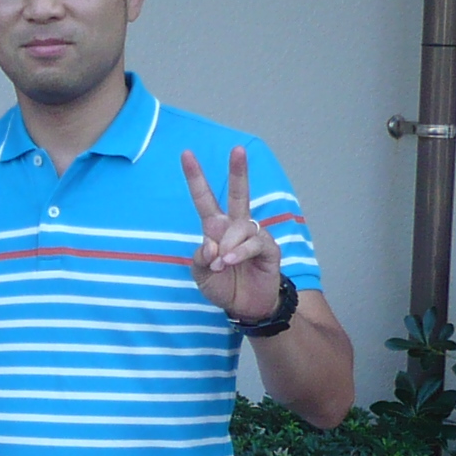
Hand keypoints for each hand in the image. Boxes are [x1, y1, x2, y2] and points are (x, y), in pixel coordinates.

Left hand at [182, 147, 284, 323]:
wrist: (245, 306)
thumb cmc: (223, 285)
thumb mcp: (200, 274)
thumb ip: (200, 258)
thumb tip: (211, 244)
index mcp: (216, 228)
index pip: (204, 198)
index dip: (196, 178)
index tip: (186, 154)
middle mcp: (236, 226)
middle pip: (239, 193)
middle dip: (238, 171)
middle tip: (237, 149)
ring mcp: (254, 235)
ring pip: (242, 226)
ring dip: (229, 245)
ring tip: (223, 264)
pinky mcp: (269, 248)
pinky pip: (255, 242)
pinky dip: (240, 252)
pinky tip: (232, 261)